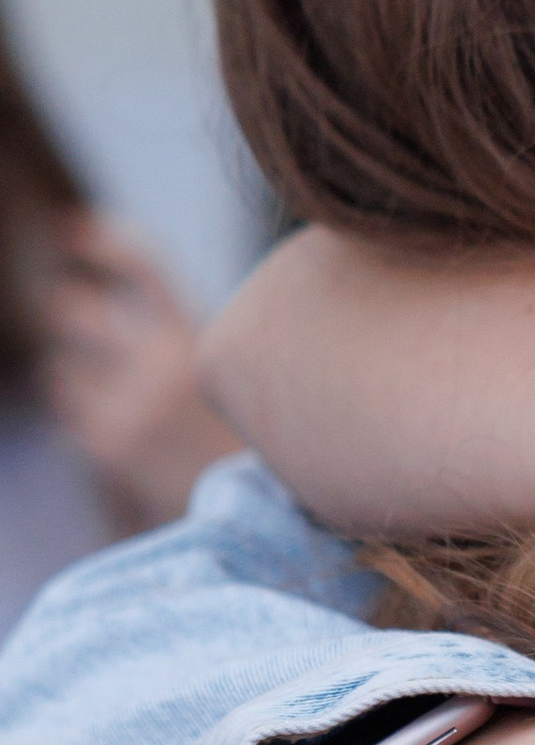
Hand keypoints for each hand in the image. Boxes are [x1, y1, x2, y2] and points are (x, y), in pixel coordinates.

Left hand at [40, 211, 235, 532]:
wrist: (261, 515)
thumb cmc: (243, 436)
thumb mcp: (230, 372)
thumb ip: (174, 336)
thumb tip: (86, 299)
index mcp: (201, 337)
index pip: (143, 269)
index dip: (103, 243)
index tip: (69, 229)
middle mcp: (164, 363)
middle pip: (76, 313)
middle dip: (66, 313)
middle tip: (71, 315)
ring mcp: (131, 404)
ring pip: (65, 364)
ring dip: (79, 373)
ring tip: (125, 399)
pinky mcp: (108, 442)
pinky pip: (69, 406)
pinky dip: (84, 411)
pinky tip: (123, 433)